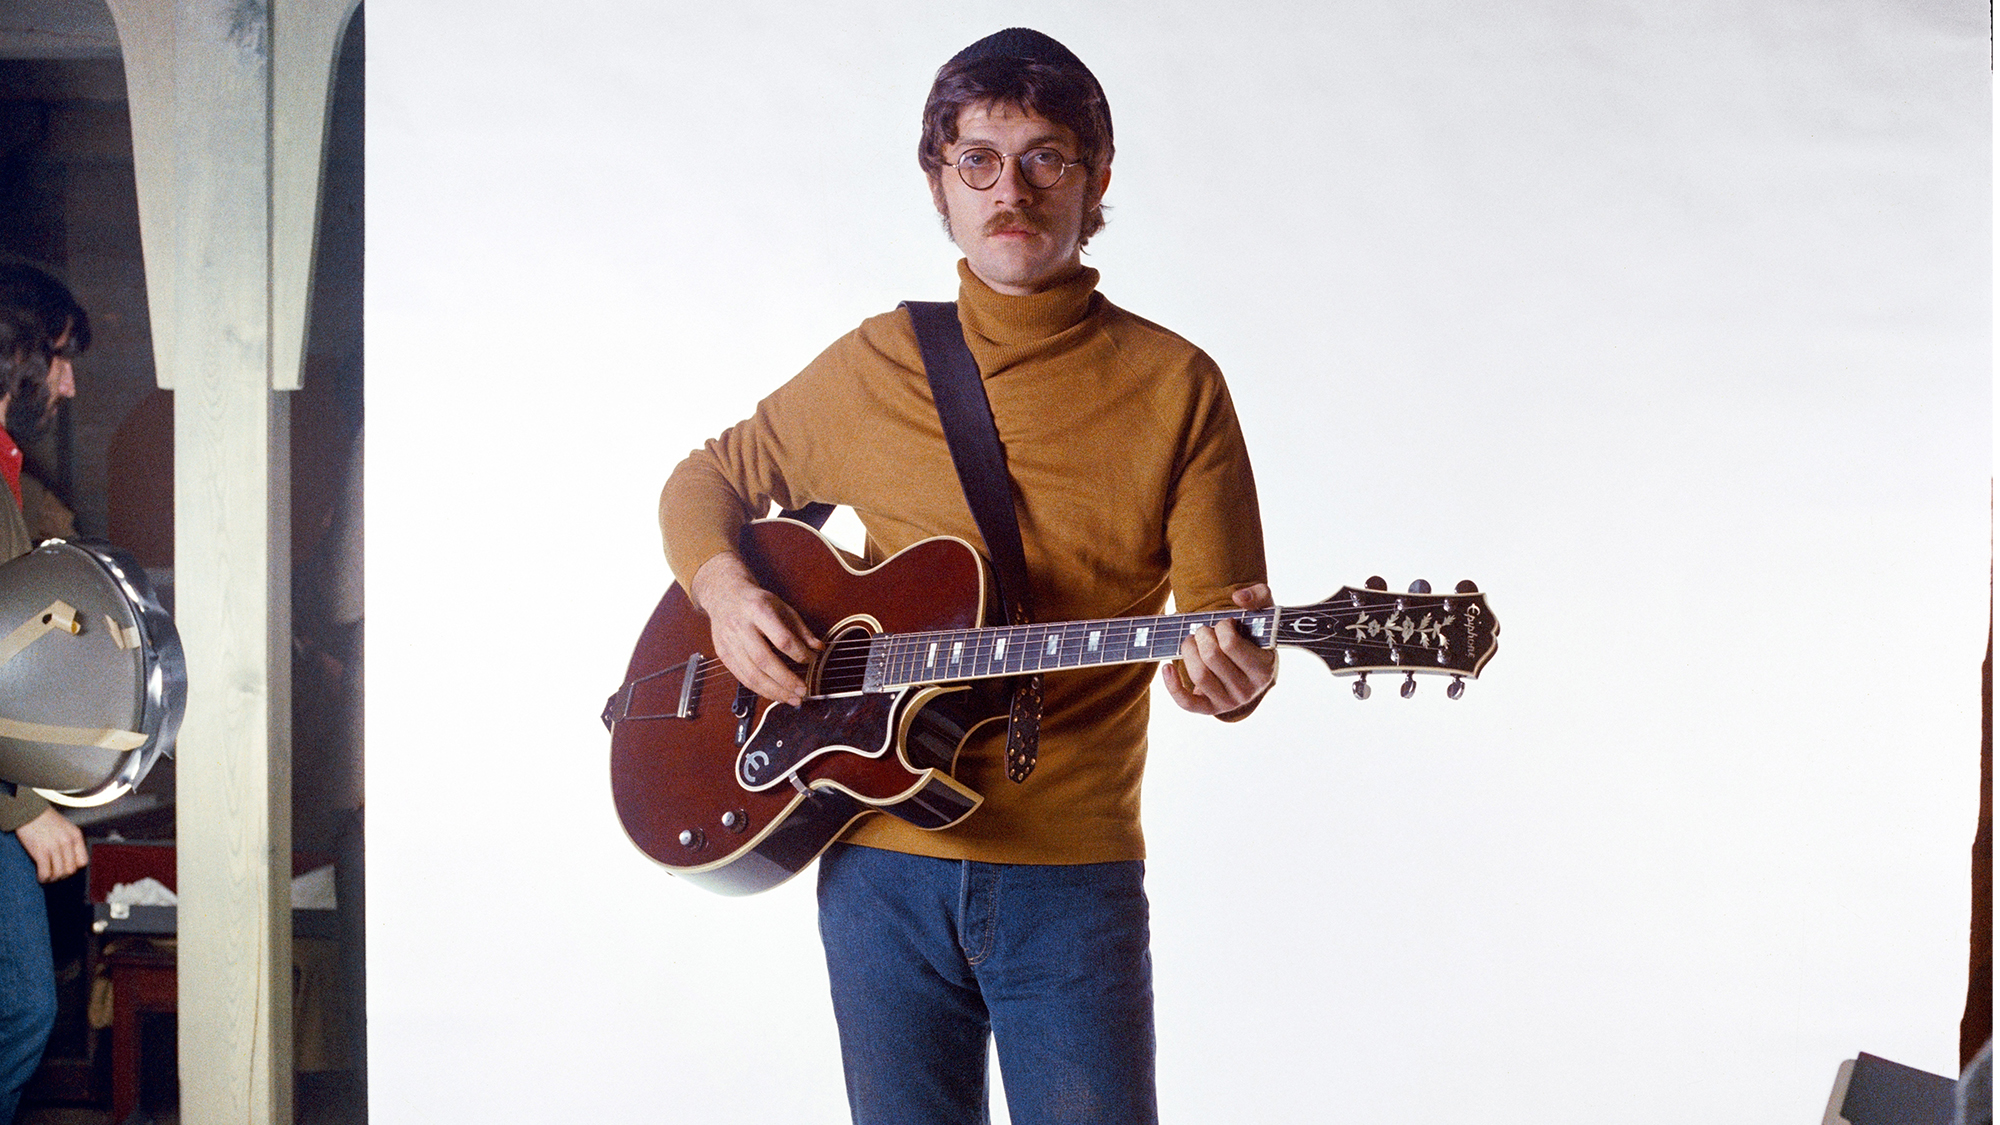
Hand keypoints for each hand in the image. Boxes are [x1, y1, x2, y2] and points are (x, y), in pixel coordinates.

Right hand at [14, 806, 86, 882]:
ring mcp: (54, 847)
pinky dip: (43, 878)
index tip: (66, 867)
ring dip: (52, 878)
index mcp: (75, 836)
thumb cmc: (47, 820)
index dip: (74, 867)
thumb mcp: (67, 828)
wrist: (30, 813)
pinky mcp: (40, 851)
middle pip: (71, 870)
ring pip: (59, 873)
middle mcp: (67, 842)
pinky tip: (41, 877)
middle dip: (62, 875)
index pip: (83, 861)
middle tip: (55, 874)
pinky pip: (46, 872)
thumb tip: (71, 860)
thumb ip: (71, 842)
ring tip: (47, 876)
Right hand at [690, 550, 820, 706]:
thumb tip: (818, 649)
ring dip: (774, 691)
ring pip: (751, 673)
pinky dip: (760, 689)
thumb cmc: (756, 602)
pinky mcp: (723, 654)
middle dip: (786, 680)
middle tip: (803, 691)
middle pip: (764, 660)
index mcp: (758, 610)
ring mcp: (729, 642)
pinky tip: (775, 694)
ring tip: (792, 698)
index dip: (798, 653)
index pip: (781, 638)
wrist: (724, 596)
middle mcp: (741, 627)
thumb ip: (801, 629)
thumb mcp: (782, 607)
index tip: (811, 660)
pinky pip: (742, 678)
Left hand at [1160, 584, 1276, 719]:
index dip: (1221, 627)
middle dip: (1202, 635)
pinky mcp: (1210, 709)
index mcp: (1264, 669)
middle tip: (1204, 630)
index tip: (1224, 623)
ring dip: (1188, 650)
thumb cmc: (1255, 638)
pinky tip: (1167, 667)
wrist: (1251, 668)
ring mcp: (1228, 702)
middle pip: (1211, 657)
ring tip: (1191, 641)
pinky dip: (1172, 685)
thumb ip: (1260, 596)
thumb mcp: (1265, 616)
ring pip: (1198, 675)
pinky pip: (1186, 702)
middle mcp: (1248, 690)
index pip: (1231, 643)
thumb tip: (1238, 598)